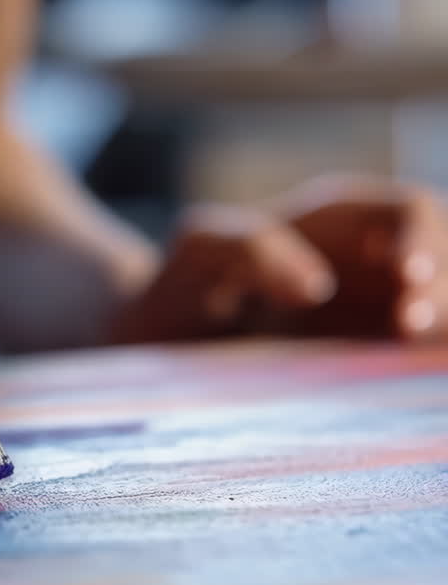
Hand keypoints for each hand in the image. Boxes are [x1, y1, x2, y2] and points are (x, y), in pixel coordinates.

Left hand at [111, 176, 447, 342]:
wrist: (164, 341)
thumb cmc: (183, 283)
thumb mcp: (201, 250)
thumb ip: (249, 248)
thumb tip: (315, 286)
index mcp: (338, 220)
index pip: (409, 211)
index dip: (422, 237)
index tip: (409, 276)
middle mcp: (372, 259)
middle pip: (442, 256)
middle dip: (441, 287)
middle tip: (409, 325)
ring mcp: (378, 308)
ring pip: (439, 304)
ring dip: (440, 321)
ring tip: (407, 342)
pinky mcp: (372, 355)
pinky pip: (417, 354)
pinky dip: (426, 358)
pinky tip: (413, 373)